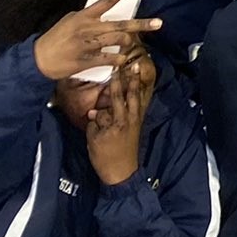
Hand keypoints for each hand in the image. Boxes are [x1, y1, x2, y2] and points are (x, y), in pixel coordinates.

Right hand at [32, 0, 161, 81]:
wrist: (39, 59)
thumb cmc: (55, 38)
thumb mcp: (70, 20)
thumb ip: (87, 16)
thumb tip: (102, 13)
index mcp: (85, 16)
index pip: (106, 1)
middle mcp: (89, 29)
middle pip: (121, 24)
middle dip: (141, 24)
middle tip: (157, 23)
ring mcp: (89, 45)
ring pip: (118, 41)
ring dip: (128, 42)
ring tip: (132, 43)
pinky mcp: (87, 60)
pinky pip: (109, 59)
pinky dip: (118, 60)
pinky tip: (121, 60)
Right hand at [83, 51, 155, 185]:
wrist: (121, 171)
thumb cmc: (104, 157)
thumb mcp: (94, 140)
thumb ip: (95, 123)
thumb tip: (95, 111)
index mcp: (118, 122)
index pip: (115, 98)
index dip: (115, 84)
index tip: (114, 70)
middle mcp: (130, 118)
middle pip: (131, 95)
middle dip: (131, 79)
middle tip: (132, 65)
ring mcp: (136, 121)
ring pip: (138, 98)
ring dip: (138, 84)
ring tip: (138, 70)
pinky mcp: (138, 124)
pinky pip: (141, 105)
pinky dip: (142, 95)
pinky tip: (141, 88)